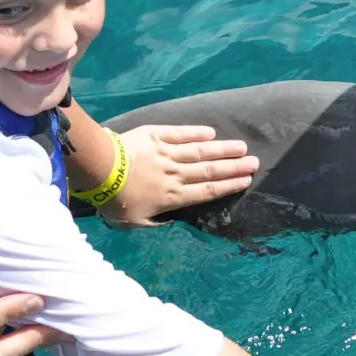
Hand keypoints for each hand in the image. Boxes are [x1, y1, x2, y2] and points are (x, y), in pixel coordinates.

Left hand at [104, 125, 259, 226]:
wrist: (101, 172)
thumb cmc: (115, 201)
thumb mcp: (134, 222)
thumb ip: (155, 222)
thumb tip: (169, 220)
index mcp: (173, 197)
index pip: (207, 191)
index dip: (228, 186)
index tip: (246, 181)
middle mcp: (177, 175)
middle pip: (210, 171)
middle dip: (234, 167)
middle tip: (254, 162)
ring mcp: (168, 154)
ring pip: (201, 152)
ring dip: (222, 149)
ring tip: (241, 147)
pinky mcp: (156, 137)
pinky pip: (180, 134)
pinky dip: (196, 133)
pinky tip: (210, 132)